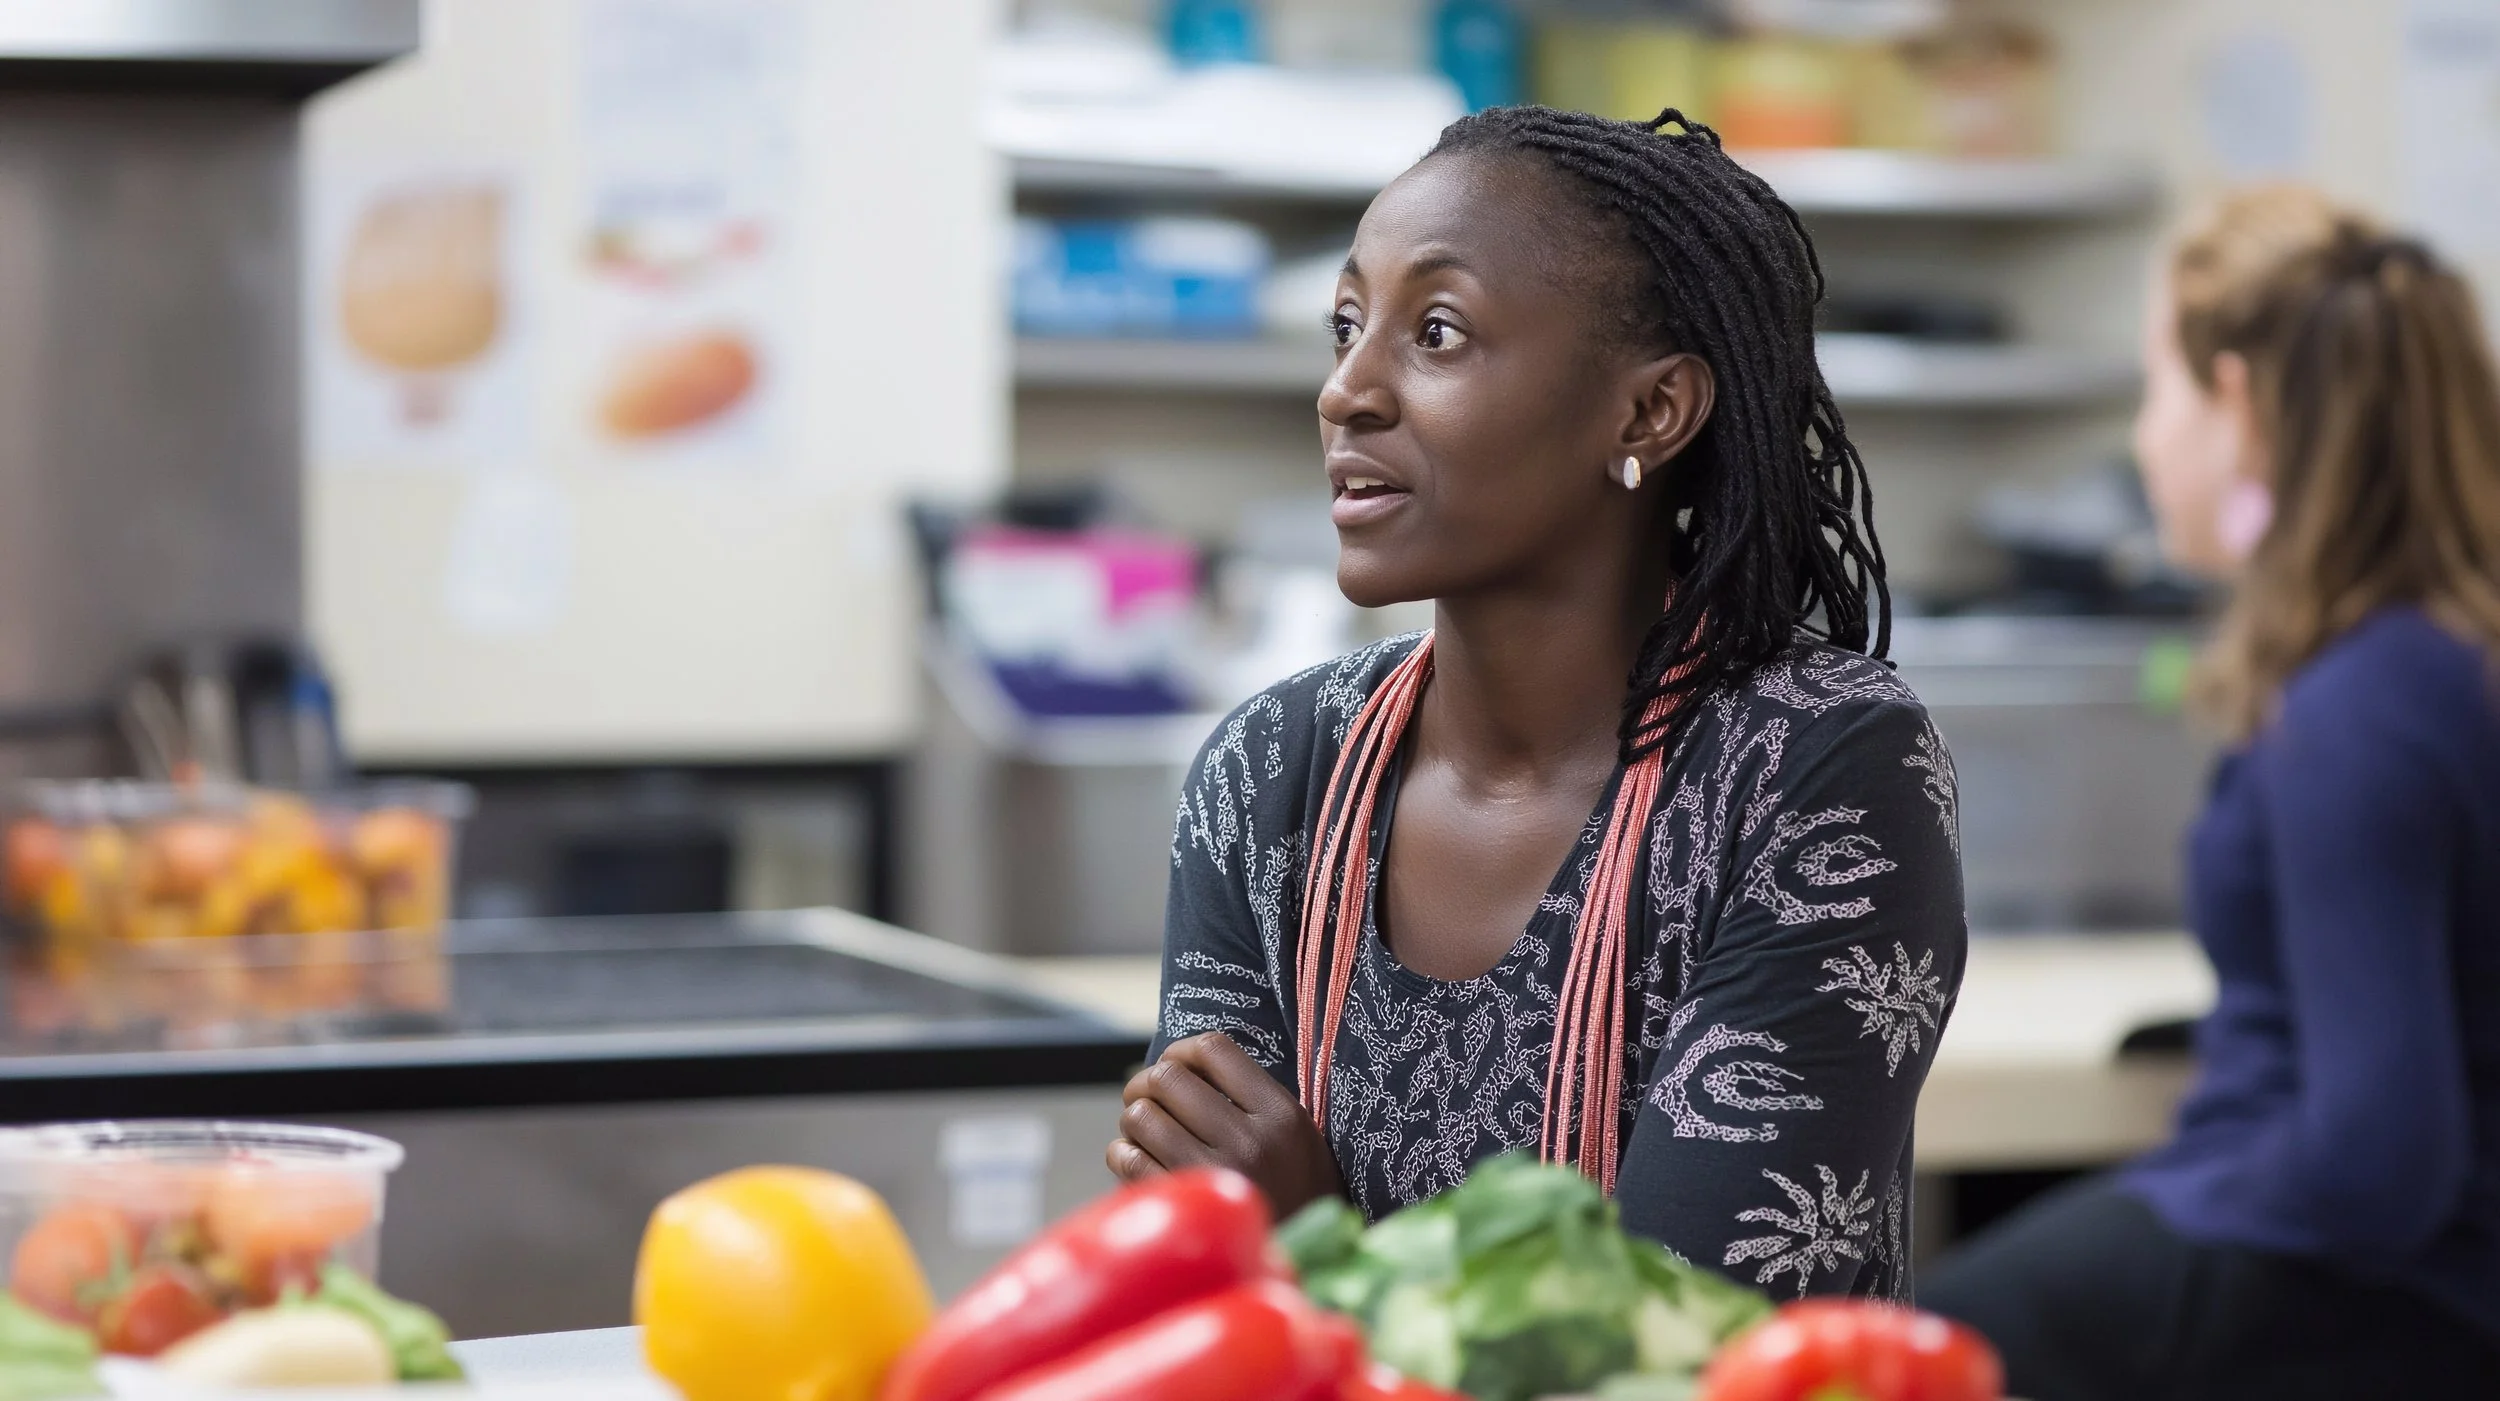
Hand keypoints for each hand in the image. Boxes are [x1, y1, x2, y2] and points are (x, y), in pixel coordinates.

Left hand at [1103, 1032, 1344, 1217]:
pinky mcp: (1186, 1209)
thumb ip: (1253, 1100)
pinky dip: (1122, 1154)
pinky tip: (1134, 1160)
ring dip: (1134, 1121)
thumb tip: (1180, 1064)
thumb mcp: (1298, 1139)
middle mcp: (1250, 1141)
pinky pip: (1129, 1160)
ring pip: (1141, 1116)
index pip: (1214, 1049)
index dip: (1180, 1051)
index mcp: (1282, 1115)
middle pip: (1168, 1079)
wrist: (1303, 1267)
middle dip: (1146, 1085)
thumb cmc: (1294, 1195)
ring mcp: (1216, 1176)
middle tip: (1146, 1099)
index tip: (1174, 1066)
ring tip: (1145, 1135)